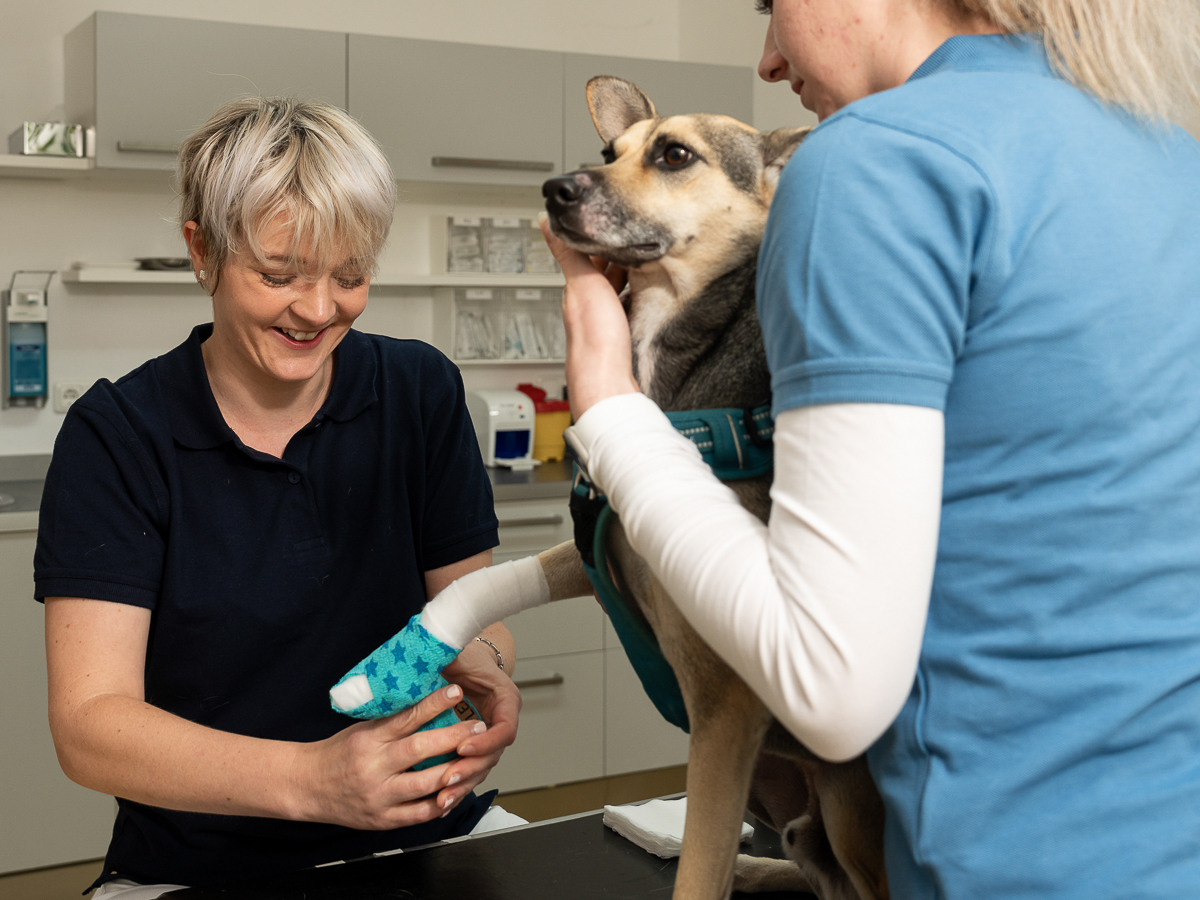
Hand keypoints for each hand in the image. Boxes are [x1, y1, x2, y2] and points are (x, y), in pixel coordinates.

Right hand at [298, 684, 488, 829]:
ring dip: (454, 772)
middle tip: (477, 727)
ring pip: (425, 785)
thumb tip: (429, 700)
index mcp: (368, 740)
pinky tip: (456, 791)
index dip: (433, 705)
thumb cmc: (339, 753)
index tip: (456, 692)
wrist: (306, 786)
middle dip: (453, 738)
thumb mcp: (362, 729)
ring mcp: (379, 797)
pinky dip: (441, 804)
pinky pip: (419, 814)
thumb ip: (393, 721)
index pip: (406, 718)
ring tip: (475, 760)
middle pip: (420, 750)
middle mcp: (373, 768)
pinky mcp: (382, 820)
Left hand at [436, 637, 521, 813]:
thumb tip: (435, 656)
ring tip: (442, 800)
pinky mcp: (473, 746)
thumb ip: (450, 655)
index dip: (487, 742)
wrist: (460, 658)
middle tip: (448, 779)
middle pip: (493, 754)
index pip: (505, 728)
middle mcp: (500, 720)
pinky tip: (441, 803)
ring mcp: (488, 736)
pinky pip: (469, 770)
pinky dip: (456, 787)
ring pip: (481, 767)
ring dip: (463, 785)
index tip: (463, 747)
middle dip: (471, 769)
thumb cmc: (460, 653)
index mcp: (505, 698)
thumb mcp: (456, 651)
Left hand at [539, 214, 640, 418]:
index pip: (586, 258)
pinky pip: (629, 311)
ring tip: (647, 263)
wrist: (608, 385)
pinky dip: (637, 299)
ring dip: (629, 277)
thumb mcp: (582, 283)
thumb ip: (568, 254)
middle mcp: (587, 308)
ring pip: (616, 293)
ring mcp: (604, 325)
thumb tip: (545, 222)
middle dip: (618, 257)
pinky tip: (647, 298)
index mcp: (577, 292)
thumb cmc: (595, 341)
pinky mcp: (620, 340)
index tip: (612, 222)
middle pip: (603, 275)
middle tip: (637, 240)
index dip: (598, 240)